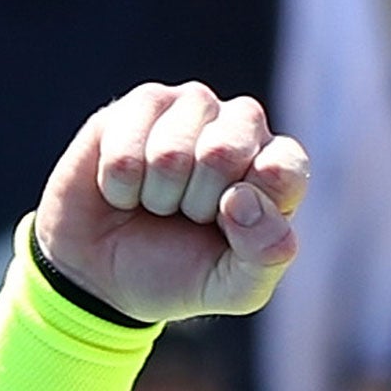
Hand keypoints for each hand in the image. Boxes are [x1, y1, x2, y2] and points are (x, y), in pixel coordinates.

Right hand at [33, 81, 307, 323]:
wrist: (107, 272)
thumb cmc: (182, 272)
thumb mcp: (236, 289)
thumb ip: (265, 255)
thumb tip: (242, 199)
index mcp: (280, 168)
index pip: (283, 168)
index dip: (250, 210)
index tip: (231, 229)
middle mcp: (243, 126)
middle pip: (223, 152)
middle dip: (197, 203)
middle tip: (190, 215)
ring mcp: (194, 106)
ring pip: (170, 152)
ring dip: (158, 195)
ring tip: (159, 203)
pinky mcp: (142, 102)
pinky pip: (125, 153)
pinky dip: (121, 188)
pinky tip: (128, 188)